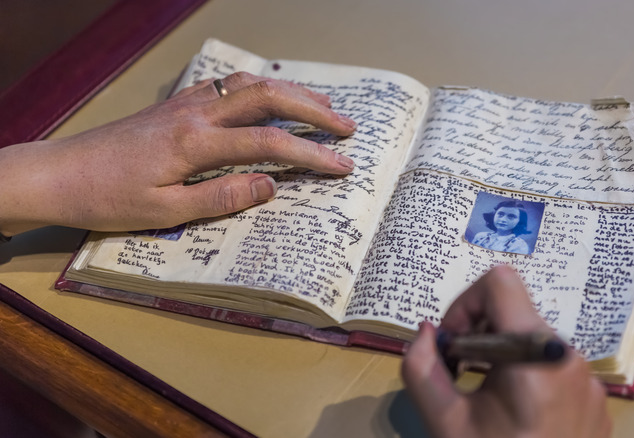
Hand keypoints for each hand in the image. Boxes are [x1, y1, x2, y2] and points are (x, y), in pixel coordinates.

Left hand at [0, 72, 356, 235]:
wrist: (58, 173)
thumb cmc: (107, 199)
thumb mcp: (165, 212)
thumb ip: (221, 197)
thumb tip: (272, 186)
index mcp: (196, 143)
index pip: (269, 143)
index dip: (312, 154)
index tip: (343, 165)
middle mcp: (196, 113)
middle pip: (269, 97)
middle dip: (314, 110)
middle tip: (348, 127)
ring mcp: (186, 104)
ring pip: (250, 85)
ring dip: (291, 93)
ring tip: (323, 109)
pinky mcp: (177, 105)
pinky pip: (229, 86)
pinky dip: (261, 89)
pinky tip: (271, 99)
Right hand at [402, 265, 610, 437]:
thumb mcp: (445, 423)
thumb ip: (421, 368)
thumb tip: (426, 332)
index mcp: (535, 354)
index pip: (499, 282)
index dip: (464, 304)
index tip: (453, 346)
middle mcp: (569, 357)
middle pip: (517, 313)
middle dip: (480, 335)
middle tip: (461, 376)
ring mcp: (590, 382)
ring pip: (535, 341)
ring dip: (502, 358)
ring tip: (488, 400)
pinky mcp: (598, 403)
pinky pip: (557, 369)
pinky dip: (529, 378)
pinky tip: (518, 418)